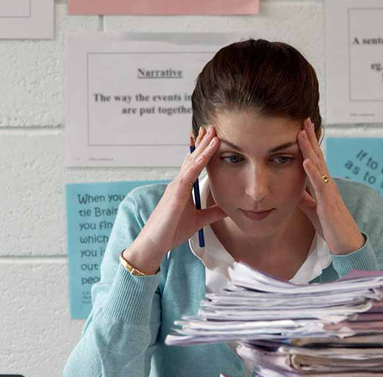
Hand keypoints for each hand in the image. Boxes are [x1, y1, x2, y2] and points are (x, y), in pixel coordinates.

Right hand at [124, 126, 227, 273]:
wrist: (155, 244)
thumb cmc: (171, 232)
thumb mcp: (199, 221)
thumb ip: (212, 213)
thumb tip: (227, 209)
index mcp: (183, 188)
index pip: (194, 165)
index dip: (202, 150)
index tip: (212, 137)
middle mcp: (178, 183)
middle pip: (192, 158)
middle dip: (203, 142)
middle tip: (212, 127)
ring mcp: (176, 186)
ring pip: (192, 161)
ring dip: (204, 147)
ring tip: (214, 133)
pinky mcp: (176, 193)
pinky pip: (189, 173)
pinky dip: (199, 161)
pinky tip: (208, 151)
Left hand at [296, 118, 365, 254]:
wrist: (347, 245)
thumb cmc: (332, 227)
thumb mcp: (314, 211)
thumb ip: (306, 199)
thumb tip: (295, 190)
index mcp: (323, 186)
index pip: (315, 160)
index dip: (308, 144)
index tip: (301, 127)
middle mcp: (328, 185)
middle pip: (318, 156)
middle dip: (310, 138)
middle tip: (304, 119)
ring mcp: (329, 193)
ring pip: (319, 166)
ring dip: (309, 149)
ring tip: (301, 133)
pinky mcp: (329, 203)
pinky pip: (320, 185)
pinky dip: (312, 172)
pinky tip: (306, 161)